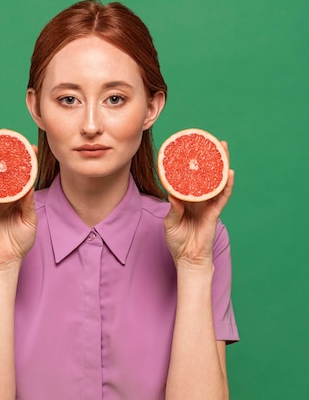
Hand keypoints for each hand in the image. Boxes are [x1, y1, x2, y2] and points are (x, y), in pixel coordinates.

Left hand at [164, 141, 233, 267]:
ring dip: (221, 165)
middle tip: (212, 140)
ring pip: (216, 181)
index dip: (191, 165)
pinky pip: (222, 196)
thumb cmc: (178, 241)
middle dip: (210, 158)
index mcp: (187, 200)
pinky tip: (229, 173)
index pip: (190, 179)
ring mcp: (208, 205)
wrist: (187, 258)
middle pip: (206, 175)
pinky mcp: (215, 213)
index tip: (190, 150)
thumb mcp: (170, 223)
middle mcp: (199, 199)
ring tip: (223, 148)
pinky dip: (226, 185)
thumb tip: (173, 195)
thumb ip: (173, 209)